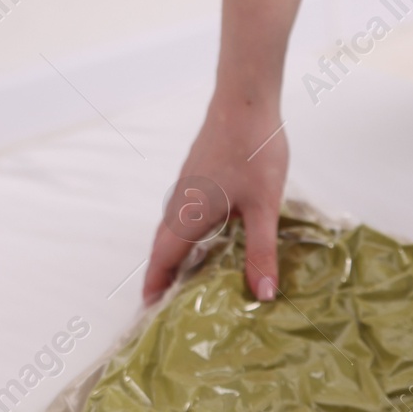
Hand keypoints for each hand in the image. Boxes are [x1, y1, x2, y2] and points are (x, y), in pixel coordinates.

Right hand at [143, 96, 289, 303]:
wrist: (245, 100)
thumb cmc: (254, 152)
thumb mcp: (264, 208)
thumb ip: (262, 252)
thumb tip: (263, 295)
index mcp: (188, 216)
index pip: (162, 260)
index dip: (154, 286)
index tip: (148, 311)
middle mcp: (179, 203)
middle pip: (162, 247)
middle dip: (162, 276)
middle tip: (167, 304)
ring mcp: (186, 187)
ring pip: (172, 229)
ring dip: (174, 255)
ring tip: (187, 280)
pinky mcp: (197, 176)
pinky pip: (182, 215)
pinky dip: (186, 236)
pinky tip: (209, 240)